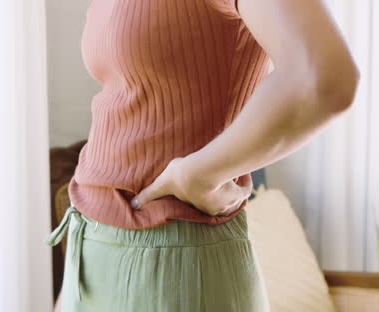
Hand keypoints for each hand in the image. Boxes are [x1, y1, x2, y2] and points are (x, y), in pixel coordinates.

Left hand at [130, 156, 252, 216]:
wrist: (202, 170)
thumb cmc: (181, 176)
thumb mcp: (161, 183)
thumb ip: (149, 194)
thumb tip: (133, 206)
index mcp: (197, 207)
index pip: (201, 206)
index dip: (203, 199)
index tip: (204, 191)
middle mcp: (214, 209)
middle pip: (219, 203)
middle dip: (219, 194)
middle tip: (219, 183)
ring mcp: (228, 202)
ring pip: (233, 197)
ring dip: (232, 188)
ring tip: (231, 176)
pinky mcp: (239, 193)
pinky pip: (245, 190)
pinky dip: (245, 182)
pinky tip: (242, 173)